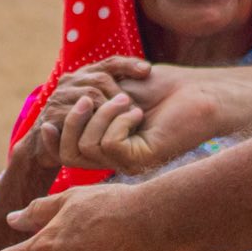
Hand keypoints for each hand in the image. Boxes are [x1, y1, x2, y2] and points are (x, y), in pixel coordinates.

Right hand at [34, 59, 224, 175]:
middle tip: (100, 96)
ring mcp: (124, 162)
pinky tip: (137, 113)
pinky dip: (116, 121)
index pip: (64, 152)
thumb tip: (54, 115)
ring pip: (84, 149)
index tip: (50, 120)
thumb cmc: (163, 88)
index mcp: (107, 144)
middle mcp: (113, 158)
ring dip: (100, 115)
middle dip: (74, 118)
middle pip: (66, 152)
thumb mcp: (115, 90)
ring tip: (127, 100)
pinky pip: (107, 145)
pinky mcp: (138, 161)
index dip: (51, 138)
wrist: (201, 94)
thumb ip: (89, 102)